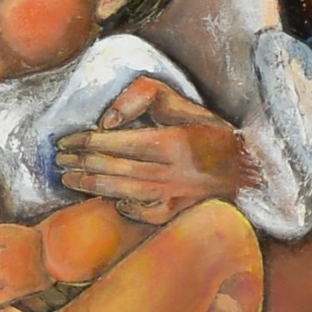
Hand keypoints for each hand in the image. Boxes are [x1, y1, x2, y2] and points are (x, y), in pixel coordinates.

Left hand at [52, 76, 249, 226]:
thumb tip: (108, 120)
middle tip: (58, 161)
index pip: (115, 143)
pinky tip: (111, 202)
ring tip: (68, 180)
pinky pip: (145, 214)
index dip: (84, 142)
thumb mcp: (183, 103)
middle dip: (81, 164)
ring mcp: (174, 195)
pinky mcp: (179, 211)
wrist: (252, 167)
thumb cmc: (215, 131)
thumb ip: (144, 97)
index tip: (65, 141)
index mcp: (170, 143)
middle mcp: (169, 172)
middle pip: (113, 169)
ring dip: (91, 187)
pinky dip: (126, 209)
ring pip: (122, 192)